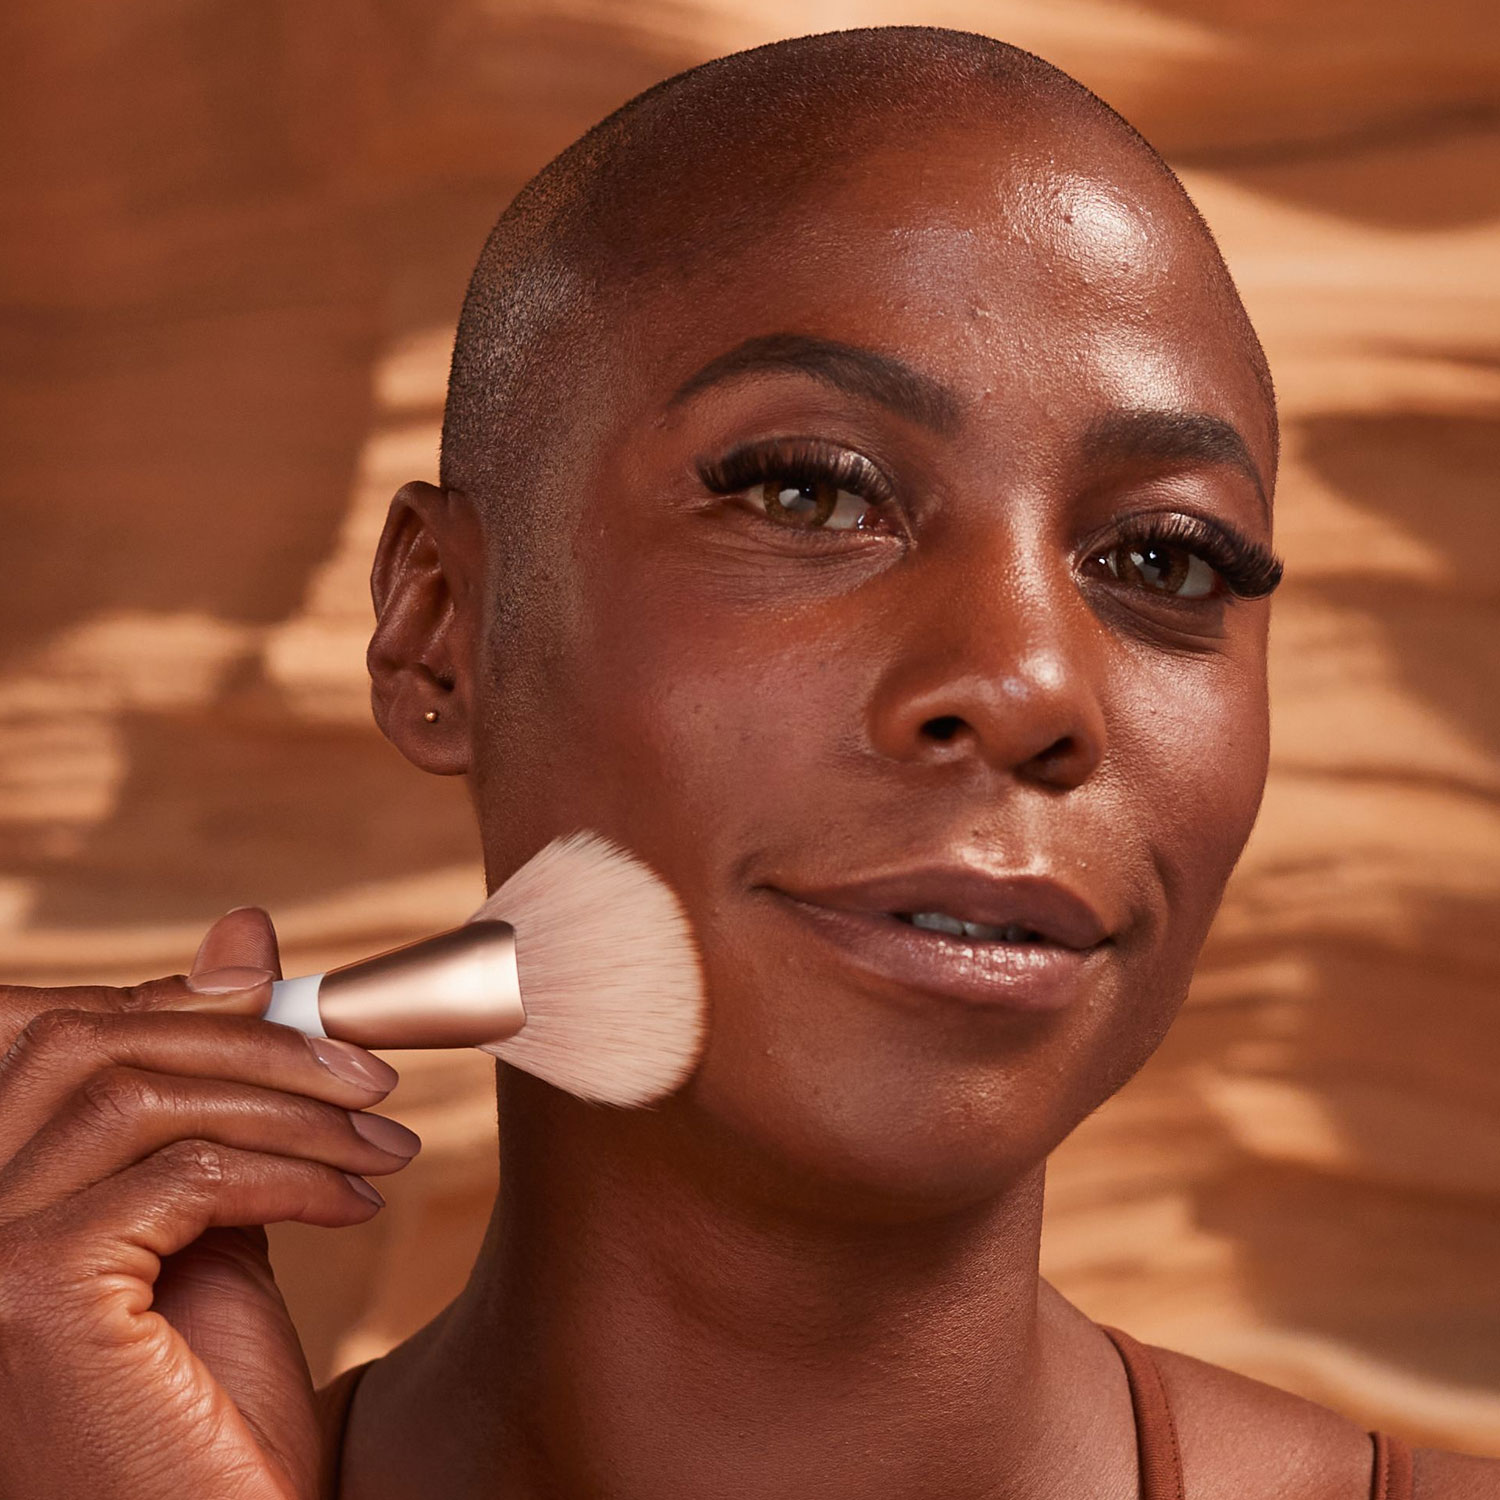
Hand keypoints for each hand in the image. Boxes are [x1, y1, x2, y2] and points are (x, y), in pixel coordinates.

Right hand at [0, 908, 419, 1499]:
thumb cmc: (209, 1409)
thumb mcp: (216, 1221)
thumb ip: (214, 1093)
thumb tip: (242, 940)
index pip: (53, 1036)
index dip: (177, 1000)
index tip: (296, 1008)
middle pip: (91, 1045)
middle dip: (251, 1041)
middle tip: (370, 1076)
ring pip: (139, 1099)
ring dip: (291, 1105)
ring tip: (385, 1141)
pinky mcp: (35, 1295)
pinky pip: (184, 1178)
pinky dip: (292, 1172)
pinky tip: (358, 1200)